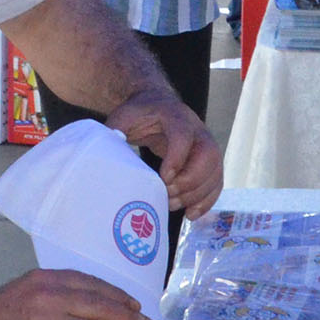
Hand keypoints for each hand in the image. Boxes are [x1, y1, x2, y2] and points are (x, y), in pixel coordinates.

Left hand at [104, 85, 221, 214]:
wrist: (159, 106)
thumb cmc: (140, 114)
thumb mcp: (125, 115)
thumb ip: (115, 129)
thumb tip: (103, 150)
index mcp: (176, 117)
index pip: (184, 136)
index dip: (176, 159)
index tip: (163, 179)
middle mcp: (198, 131)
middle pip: (208, 157)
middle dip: (190, 182)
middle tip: (168, 196)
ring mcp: (207, 146)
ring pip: (215, 172)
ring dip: (198, 195)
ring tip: (173, 206)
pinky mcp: (210, 162)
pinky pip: (216, 182)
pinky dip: (207, 200)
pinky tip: (191, 214)